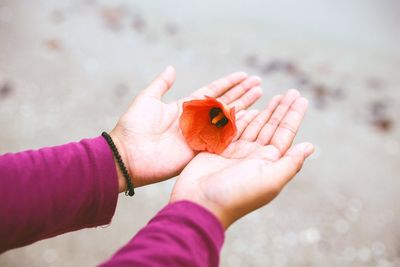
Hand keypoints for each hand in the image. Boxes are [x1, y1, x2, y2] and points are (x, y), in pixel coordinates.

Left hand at [110, 66, 262, 190]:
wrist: (127, 155)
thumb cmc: (133, 127)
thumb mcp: (147, 99)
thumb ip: (161, 84)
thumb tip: (172, 68)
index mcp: (185, 107)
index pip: (212, 92)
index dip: (228, 83)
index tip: (243, 75)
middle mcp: (196, 120)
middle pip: (224, 103)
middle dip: (242, 92)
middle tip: (259, 83)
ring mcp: (200, 135)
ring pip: (227, 117)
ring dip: (244, 105)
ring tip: (259, 93)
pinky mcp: (200, 150)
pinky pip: (222, 137)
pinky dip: (237, 127)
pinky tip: (253, 117)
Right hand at [170, 89, 313, 228]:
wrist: (200, 203)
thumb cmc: (236, 193)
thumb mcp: (269, 179)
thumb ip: (290, 162)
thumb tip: (310, 147)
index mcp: (269, 162)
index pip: (285, 133)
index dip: (293, 115)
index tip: (301, 98)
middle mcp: (255, 156)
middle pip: (272, 127)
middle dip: (281, 109)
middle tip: (291, 92)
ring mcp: (236, 152)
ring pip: (254, 126)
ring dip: (264, 111)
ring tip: (274, 96)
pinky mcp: (218, 149)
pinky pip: (233, 129)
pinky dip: (241, 118)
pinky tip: (250, 109)